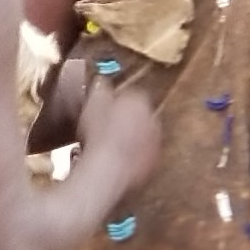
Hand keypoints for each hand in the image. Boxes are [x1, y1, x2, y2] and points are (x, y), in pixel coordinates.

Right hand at [76, 78, 159, 194]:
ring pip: (142, 136)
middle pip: (140, 115)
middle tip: (106, 128)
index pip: (131, 94)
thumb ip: (99, 89)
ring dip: (130, 139)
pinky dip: (132, 157)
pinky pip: (141, 156)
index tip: (104, 109)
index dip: (116, 102)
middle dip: (126, 120)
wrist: (109, 168)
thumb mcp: (92, 103)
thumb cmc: (99, 132)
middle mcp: (154, 119)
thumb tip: (101, 81)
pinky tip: (115, 162)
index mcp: (140, 99)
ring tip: (109, 147)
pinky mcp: (153, 164)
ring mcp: (156, 143)